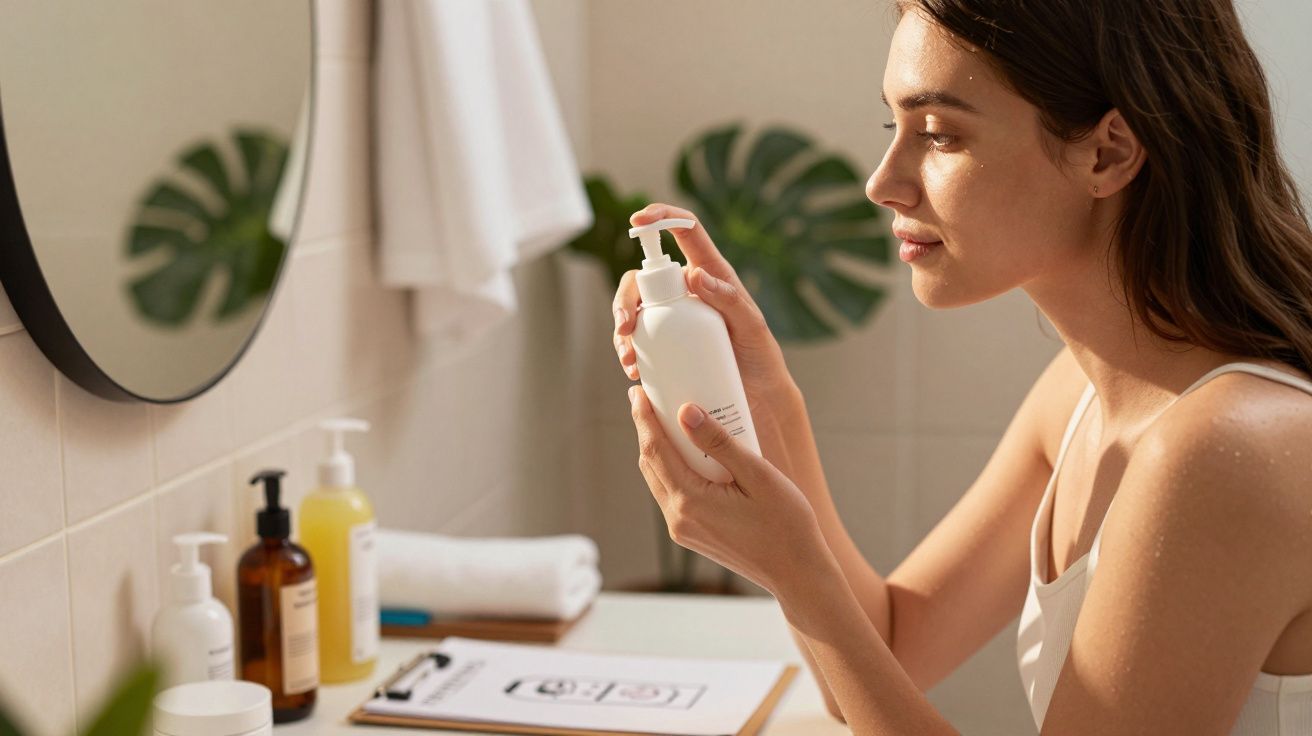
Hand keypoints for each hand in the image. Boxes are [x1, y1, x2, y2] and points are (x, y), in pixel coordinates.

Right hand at [613, 204, 798, 423]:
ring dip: (622, 331)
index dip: (661, 217)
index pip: (685, 232)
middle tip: (625, 328)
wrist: (758, 396)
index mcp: (711, 274)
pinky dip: (629, 352)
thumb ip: (729, 298)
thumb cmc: (759, 356)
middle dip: (624, 299)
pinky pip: (638, 339)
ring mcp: (673, 317)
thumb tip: (693, 274)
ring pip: (633, 310)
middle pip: (642, 279)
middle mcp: (686, 291)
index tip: (639, 219)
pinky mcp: (665, 343)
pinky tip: (634, 371)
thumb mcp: (752, 327)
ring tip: (630, 361)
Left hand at [627, 384, 826, 596]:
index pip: (655, 450)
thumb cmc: (786, 523)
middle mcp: (678, 519)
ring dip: (656, 450)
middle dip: (645, 430)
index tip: (638, 391)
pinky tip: (685, 453)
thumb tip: (685, 412)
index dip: (643, 418)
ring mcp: (682, 530)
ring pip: (657, 480)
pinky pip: (670, 494)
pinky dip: (670, 469)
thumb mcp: (757, 475)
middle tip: (646, 399)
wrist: (797, 571)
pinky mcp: (691, 535)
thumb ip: (719, 442)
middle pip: (649, 464)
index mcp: (691, 501)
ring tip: (663, 420)